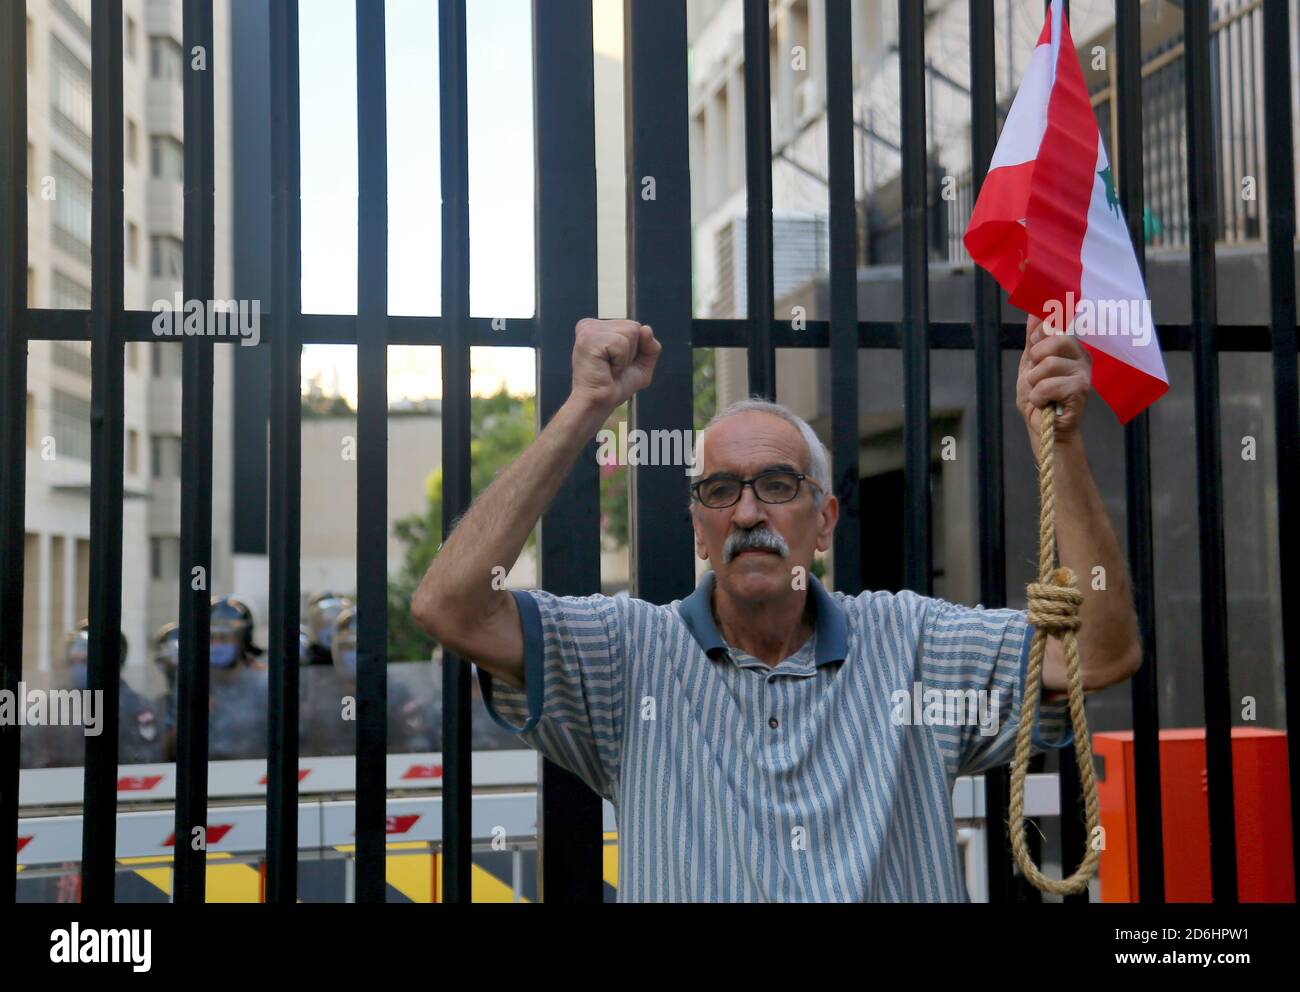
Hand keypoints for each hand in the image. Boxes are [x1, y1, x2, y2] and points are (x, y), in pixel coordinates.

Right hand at [570, 318, 660, 412]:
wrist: (598, 403)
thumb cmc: (615, 386)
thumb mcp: (642, 364)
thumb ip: (650, 345)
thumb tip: (646, 329)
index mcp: (599, 327)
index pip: (634, 327)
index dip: (634, 350)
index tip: (615, 363)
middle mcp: (591, 325)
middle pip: (634, 326)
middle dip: (632, 352)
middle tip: (612, 367)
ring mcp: (588, 330)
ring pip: (631, 332)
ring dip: (626, 357)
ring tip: (609, 368)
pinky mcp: (589, 338)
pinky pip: (622, 343)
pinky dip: (621, 361)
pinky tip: (606, 368)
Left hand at [1017, 312, 1090, 461]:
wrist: (1042, 426)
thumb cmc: (1039, 396)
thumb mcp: (1030, 364)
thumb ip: (1034, 339)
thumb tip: (1035, 312)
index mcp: (1071, 348)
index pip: (1059, 323)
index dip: (1041, 332)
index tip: (1035, 344)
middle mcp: (1082, 357)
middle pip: (1056, 338)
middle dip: (1036, 358)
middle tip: (1037, 375)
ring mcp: (1084, 374)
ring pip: (1048, 364)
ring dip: (1034, 383)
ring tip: (1041, 392)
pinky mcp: (1081, 391)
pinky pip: (1048, 385)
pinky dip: (1039, 397)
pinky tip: (1046, 403)